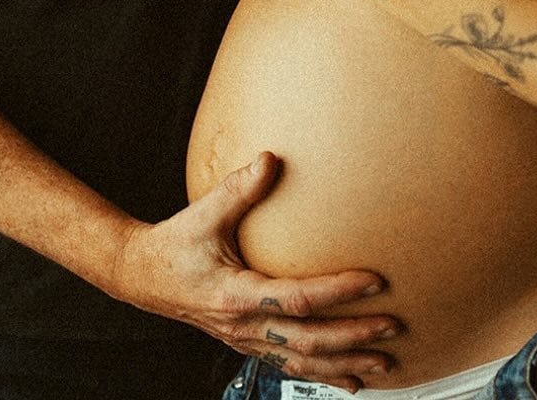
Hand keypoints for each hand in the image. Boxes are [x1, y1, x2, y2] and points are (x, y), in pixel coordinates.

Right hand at [112, 152, 400, 391]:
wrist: (142, 276)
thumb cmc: (174, 244)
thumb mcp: (204, 213)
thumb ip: (239, 188)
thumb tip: (270, 159)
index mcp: (236, 294)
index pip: (297, 298)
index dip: (338, 291)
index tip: (374, 280)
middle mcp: (243, 325)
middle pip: (310, 340)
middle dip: (355, 336)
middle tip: (394, 326)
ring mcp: (245, 340)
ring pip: (304, 361)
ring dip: (346, 363)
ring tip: (385, 363)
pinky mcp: (247, 343)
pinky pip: (290, 364)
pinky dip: (324, 375)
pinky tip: (352, 380)